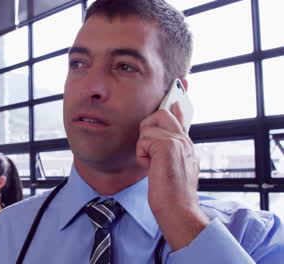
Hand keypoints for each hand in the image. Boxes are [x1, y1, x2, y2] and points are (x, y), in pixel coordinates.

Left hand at [136, 103, 208, 249]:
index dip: (174, 104)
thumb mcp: (174, 167)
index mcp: (186, 144)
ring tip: (152, 164)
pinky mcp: (168, 146)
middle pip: (161, 113)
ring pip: (148, 126)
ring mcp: (178, 141)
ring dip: (143, 146)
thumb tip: (165, 141)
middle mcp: (185, 140)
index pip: (180, 116)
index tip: (176, 91)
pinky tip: (151, 168)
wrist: (178, 209)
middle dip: (148, 129)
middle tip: (150, 151)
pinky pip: (144, 141)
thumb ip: (169, 149)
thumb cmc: (172, 193)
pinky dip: (142, 155)